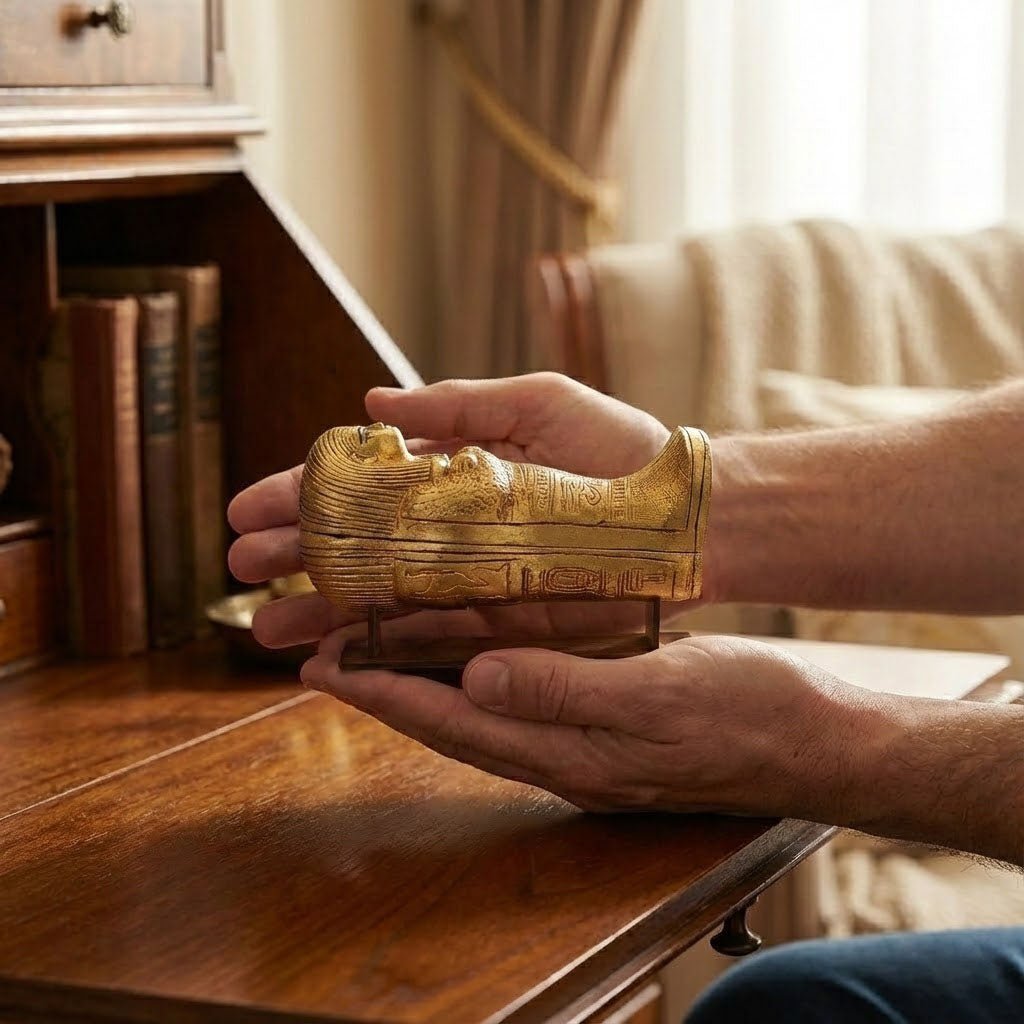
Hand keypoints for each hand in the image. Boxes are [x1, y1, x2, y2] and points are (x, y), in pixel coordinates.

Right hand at [227, 373, 679, 649]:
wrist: (683, 513)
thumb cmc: (619, 446)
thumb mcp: (537, 403)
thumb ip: (457, 404)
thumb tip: (368, 401)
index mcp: (454, 472)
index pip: (360, 487)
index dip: (302, 496)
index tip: (245, 508)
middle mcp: (453, 528)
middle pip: (359, 548)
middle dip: (295, 559)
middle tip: (236, 572)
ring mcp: (473, 576)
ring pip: (382, 599)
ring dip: (321, 614)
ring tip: (263, 631)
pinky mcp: (503, 619)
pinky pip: (429, 633)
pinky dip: (381, 644)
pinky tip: (336, 655)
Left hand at [300, 632, 881, 819]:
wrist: (819, 742)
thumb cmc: (751, 715)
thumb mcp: (662, 694)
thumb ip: (567, 691)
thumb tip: (478, 681)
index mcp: (569, 752)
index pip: (453, 724)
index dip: (384, 696)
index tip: (325, 666)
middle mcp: (564, 754)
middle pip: (452, 722)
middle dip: (385, 691)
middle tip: (326, 655)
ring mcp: (586, 744)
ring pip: (481, 713)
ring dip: (424, 683)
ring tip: (378, 650)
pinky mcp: (607, 724)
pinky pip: (521, 700)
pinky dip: (479, 675)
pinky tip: (472, 654)